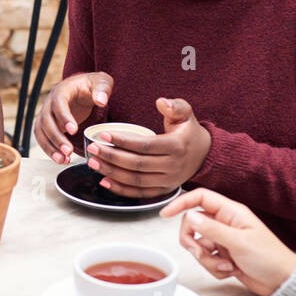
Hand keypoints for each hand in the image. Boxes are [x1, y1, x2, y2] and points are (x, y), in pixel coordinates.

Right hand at [34, 72, 113, 163]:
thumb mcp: (101, 82)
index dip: (64, 117)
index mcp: (62, 90)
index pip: (58, 103)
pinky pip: (43, 138)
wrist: (82, 89)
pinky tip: (61, 159)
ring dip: (50, 147)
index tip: (73, 131)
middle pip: (47, 120)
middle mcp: (50, 102)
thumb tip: (101, 100)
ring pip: (41, 131)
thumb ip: (102, 90)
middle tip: (68, 150)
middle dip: (56, 137)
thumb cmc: (91, 85)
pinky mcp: (47, 125)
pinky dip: (49, 149)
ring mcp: (46, 114)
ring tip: (63, 159)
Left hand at [85, 97, 210, 196]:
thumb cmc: (189, 132)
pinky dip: (121, 189)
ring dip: (112, 173)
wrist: (204, 155)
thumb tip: (161, 102)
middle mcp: (173, 166)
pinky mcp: (163, 191)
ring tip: (93, 163)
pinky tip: (105, 181)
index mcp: (177, 146)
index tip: (104, 135)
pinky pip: (139, 193)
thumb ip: (175, 106)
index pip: (145, 146)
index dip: (123, 141)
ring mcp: (168, 181)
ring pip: (136, 180)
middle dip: (111, 157)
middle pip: (137, 164)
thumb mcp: (186, 114)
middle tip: (92, 148)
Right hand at [159, 188, 295, 295]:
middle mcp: (225, 223)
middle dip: (193, 242)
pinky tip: (231, 270)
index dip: (181, 203)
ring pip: (198, 245)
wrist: (281, 281)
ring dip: (207, 259)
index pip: (200, 197)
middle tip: (201, 252)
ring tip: (226, 265)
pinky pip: (206, 259)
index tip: (165, 213)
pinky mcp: (223, 255)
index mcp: (231, 212)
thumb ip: (212, 229)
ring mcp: (223, 240)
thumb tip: (189, 216)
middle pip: (192, 224)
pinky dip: (215, 268)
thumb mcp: (239, 242)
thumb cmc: (270, 258)